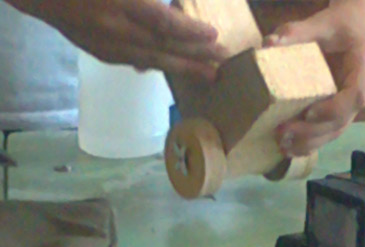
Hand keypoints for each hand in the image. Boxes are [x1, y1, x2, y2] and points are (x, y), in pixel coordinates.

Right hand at [5, 0, 226, 78]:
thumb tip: (171, 6)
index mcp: (117, 4)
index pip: (162, 23)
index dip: (190, 32)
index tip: (214, 35)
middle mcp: (112, 29)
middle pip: (162, 48)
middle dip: (194, 57)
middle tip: (221, 65)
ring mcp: (103, 43)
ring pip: (149, 60)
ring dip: (180, 68)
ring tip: (206, 75)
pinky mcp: (95, 49)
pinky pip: (131, 61)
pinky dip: (154, 65)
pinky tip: (169, 68)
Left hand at [265, 0, 364, 156]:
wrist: (353, 29)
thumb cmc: (339, 26)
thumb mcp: (321, 22)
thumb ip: (297, 32)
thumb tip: (268, 45)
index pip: (356, 95)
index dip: (334, 108)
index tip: (308, 112)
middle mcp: (363, 90)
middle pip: (343, 120)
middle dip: (313, 131)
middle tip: (283, 132)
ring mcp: (353, 106)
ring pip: (336, 132)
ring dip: (309, 142)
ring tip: (283, 146)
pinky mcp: (340, 113)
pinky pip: (329, 132)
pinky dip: (310, 143)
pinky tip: (290, 150)